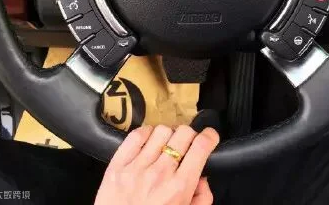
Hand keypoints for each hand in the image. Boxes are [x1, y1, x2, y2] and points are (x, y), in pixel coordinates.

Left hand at [95, 125, 219, 204]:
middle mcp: (159, 175)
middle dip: (190, 135)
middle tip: (187, 143)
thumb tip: (203, 177)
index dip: (210, 136)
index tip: (210, 136)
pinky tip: (148, 143)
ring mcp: (137, 168)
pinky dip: (145, 133)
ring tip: (165, 146)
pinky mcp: (118, 165)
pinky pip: (136, 135)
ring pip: (161, 131)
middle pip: (183, 133)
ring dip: (168, 135)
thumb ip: (202, 199)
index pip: (201, 147)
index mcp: (179, 188)